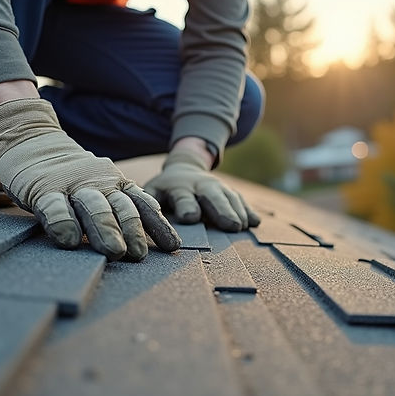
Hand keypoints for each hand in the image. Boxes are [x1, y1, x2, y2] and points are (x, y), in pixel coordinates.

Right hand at [0, 98, 181, 260]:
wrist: (31, 141)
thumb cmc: (71, 175)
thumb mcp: (102, 185)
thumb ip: (123, 204)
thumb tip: (153, 234)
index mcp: (115, 183)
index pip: (142, 205)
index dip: (158, 226)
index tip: (171, 247)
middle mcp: (98, 183)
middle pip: (121, 207)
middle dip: (132, 231)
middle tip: (138, 255)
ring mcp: (71, 185)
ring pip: (94, 207)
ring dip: (106, 229)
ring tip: (114, 252)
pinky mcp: (42, 190)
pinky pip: (55, 207)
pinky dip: (63, 223)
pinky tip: (69, 240)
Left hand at [144, 147, 260, 231]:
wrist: (183, 169)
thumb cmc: (164, 190)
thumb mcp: (152, 192)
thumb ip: (149, 205)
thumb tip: (139, 226)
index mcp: (177, 187)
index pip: (182, 196)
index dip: (186, 205)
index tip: (191, 217)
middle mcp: (199, 185)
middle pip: (212, 196)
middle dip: (221, 210)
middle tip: (231, 226)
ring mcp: (216, 186)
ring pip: (228, 197)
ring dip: (237, 211)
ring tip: (243, 226)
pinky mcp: (228, 191)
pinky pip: (239, 199)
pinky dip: (248, 210)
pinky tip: (255, 222)